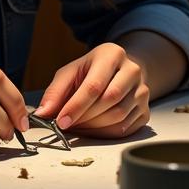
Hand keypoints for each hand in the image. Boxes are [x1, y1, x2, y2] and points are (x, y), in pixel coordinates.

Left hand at [35, 42, 149, 138]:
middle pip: (109, 100)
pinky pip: (126, 129)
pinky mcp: (146, 110)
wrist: (118, 73)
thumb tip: (43, 113)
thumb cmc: (91, 72)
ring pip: (119, 116)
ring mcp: (143, 91)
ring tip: (78, 126)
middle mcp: (132, 70)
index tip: (61, 122)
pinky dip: (105, 134)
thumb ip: (55, 91)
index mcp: (112, 54)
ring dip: (94, 128)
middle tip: (68, 125)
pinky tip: (93, 129)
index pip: (94, 85)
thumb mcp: (70, 73)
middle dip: (85, 117)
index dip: (76, 106)